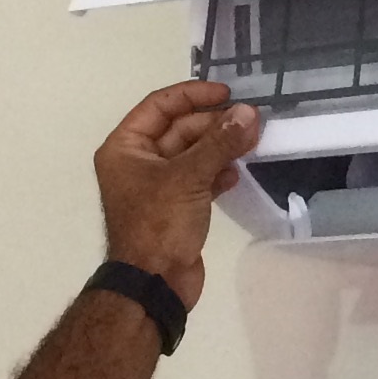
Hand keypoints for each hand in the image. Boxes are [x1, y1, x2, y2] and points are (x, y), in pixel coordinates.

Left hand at [93, 81, 258, 311]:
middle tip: (251, 121)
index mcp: (125, 147)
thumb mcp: (188, 177)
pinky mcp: (175, 207)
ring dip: (220, 147)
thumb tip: (249, 113)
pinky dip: (217, 173)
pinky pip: (198, 179)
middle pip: (179, 129)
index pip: (159, 106)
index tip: (227, 93)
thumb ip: (220, 143)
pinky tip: (238, 172)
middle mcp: (138, 162)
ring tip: (252, 142)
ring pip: (192, 155)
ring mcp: (157, 186)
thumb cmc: (159, 224)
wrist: (153, 284)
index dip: (192, 95)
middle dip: (214, 125)